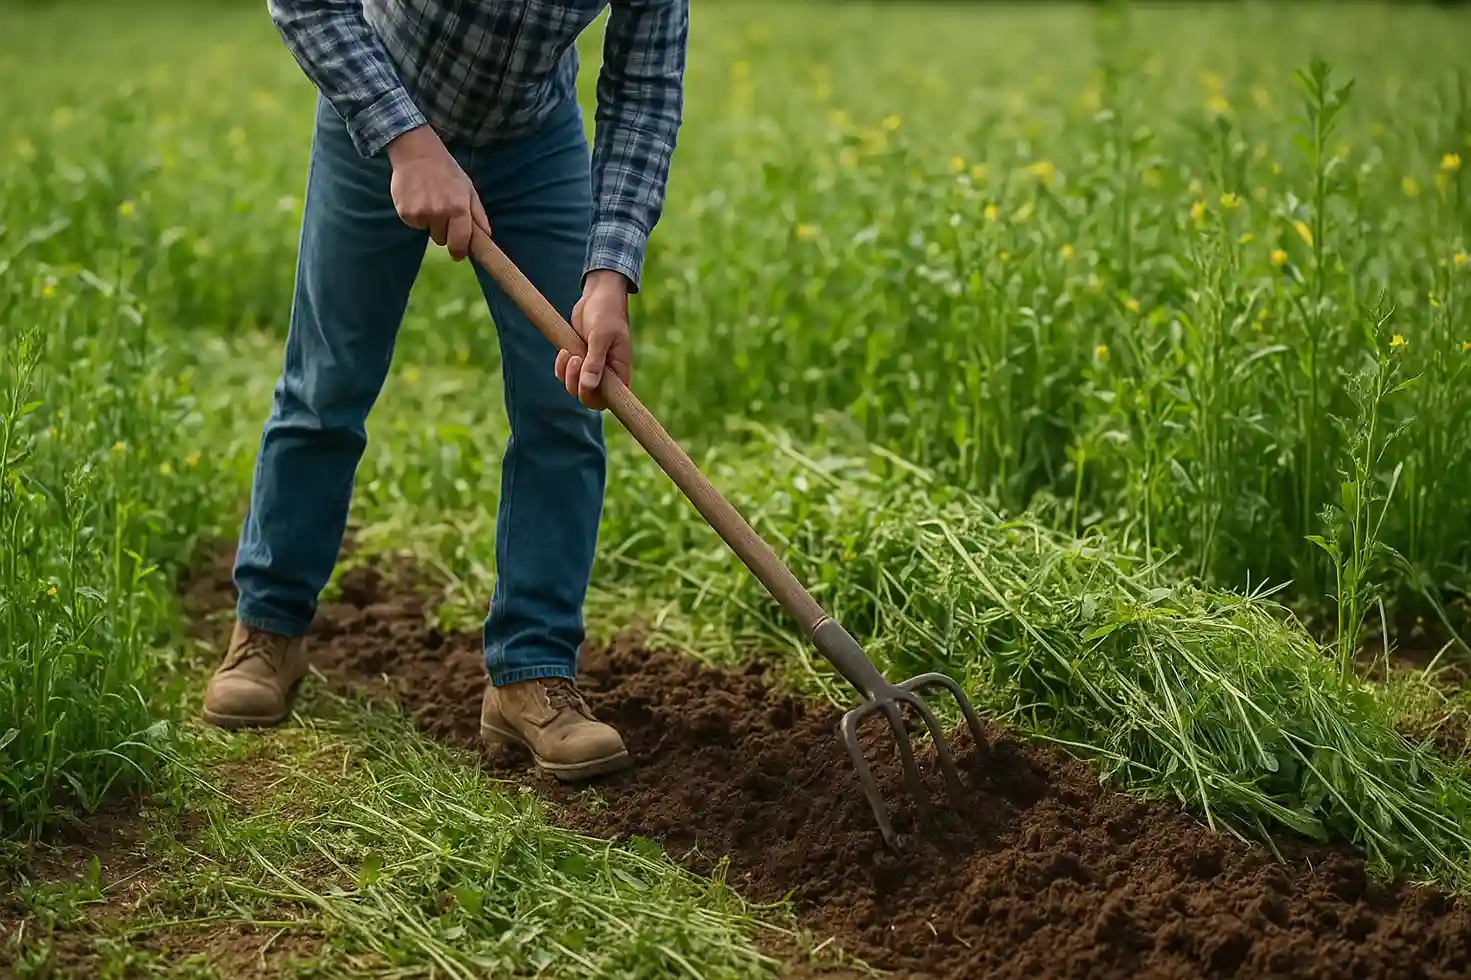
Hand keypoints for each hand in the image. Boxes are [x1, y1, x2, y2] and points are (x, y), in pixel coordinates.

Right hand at [386, 125, 489, 260]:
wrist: (417, 152)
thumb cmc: (447, 172)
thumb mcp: (468, 189)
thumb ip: (478, 214)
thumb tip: (487, 235)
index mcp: (459, 208)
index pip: (461, 242)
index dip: (460, 251)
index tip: (458, 254)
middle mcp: (440, 212)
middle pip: (442, 240)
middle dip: (445, 231)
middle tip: (442, 211)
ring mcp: (421, 213)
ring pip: (428, 232)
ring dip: (430, 223)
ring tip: (430, 201)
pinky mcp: (405, 212)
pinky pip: (414, 225)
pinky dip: (417, 216)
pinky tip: (418, 198)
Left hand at [556, 270, 631, 409]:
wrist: (597, 295)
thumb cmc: (606, 313)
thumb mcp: (601, 336)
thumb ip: (595, 362)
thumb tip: (588, 386)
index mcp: (620, 371)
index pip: (610, 400)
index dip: (596, 400)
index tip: (586, 386)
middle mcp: (607, 374)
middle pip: (589, 397)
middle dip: (576, 383)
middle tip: (576, 359)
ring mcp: (591, 368)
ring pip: (574, 387)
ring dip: (567, 374)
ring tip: (570, 352)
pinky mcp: (578, 361)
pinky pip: (565, 375)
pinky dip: (561, 367)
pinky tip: (564, 351)